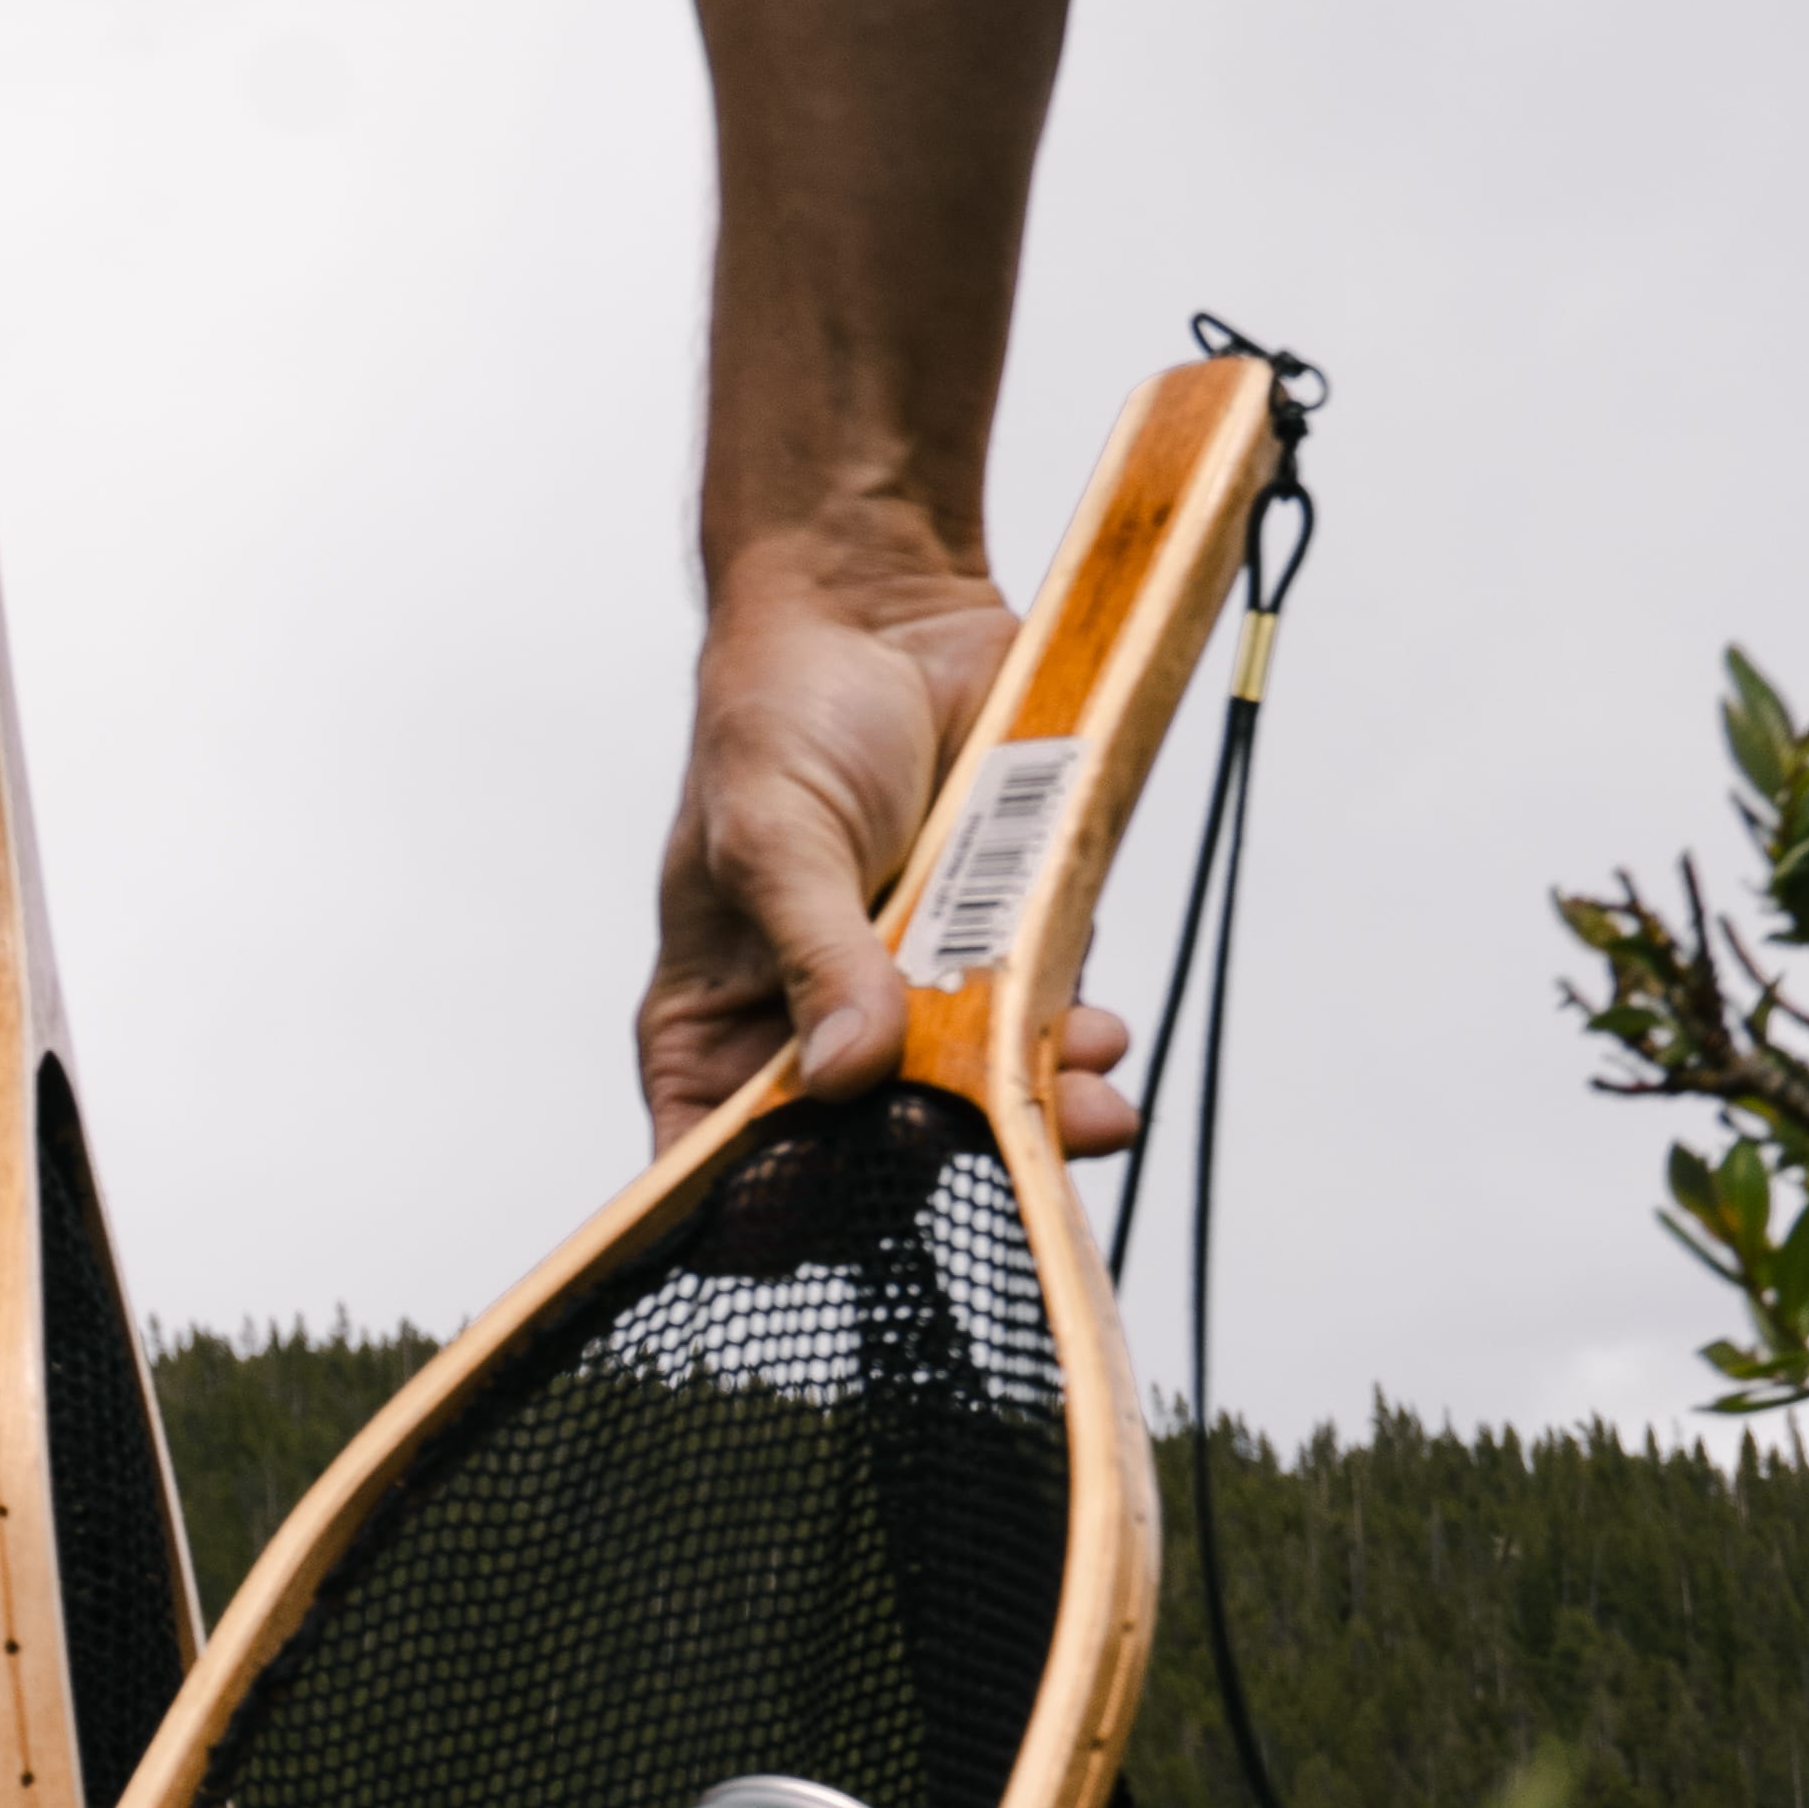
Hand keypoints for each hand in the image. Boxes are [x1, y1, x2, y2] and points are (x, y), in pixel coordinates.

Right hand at [642, 538, 1136, 1159]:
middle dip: (942, 1160)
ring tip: (1086, 1089)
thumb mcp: (774, 837)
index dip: (765, 1207)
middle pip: (865, 1154)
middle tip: (1004, 1147)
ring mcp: (908, 994)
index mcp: (714, 1022)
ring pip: (970, 1101)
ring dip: (1034, 1108)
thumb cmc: (780, 711)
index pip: (718, 1163)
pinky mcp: (993, 947)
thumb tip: (853, 1073)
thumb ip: (819, 958)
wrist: (883, 600)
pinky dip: (1069, 1044)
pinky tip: (1094, 1032)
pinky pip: (1034, 1027)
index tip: (835, 1207)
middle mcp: (809, 1028)